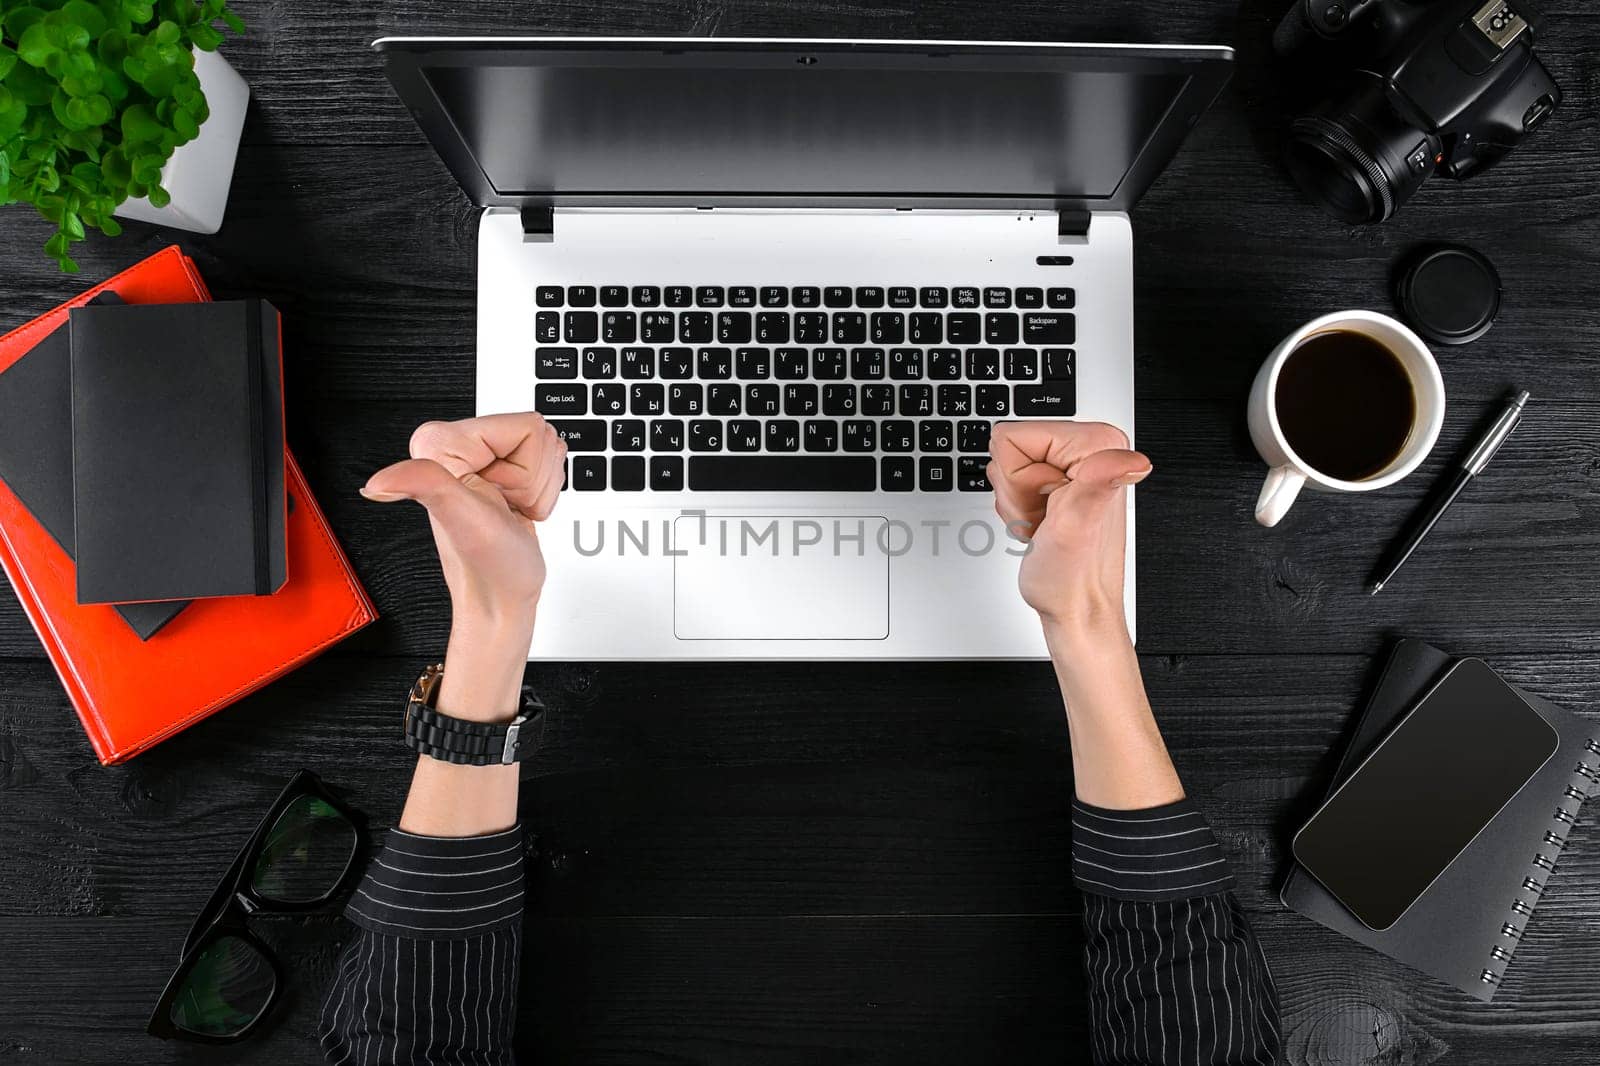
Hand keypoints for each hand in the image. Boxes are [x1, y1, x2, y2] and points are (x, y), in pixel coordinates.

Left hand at [361, 413, 566, 633]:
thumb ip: (423, 485)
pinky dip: (543, 492)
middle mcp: (457, 445)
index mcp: (441, 443)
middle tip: (506, 505)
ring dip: (539, 487)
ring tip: (510, 509)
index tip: (500, 494)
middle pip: (537, 435)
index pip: (526, 427)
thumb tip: (376, 483)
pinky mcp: (501, 470)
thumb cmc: (487, 566)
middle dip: (534, 478)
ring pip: (546, 448)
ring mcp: (482, 458)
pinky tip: (518, 508)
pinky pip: (547, 462)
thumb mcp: (460, 520)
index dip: (526, 469)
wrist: (500, 596)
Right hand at [987, 421, 1150, 641]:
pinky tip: (1040, 524)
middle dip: (1016, 490)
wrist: (1076, 607)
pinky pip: (1013, 481)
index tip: (1042, 504)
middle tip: (1043, 518)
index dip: (1016, 478)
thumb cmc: (1073, 577)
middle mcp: (1091, 449)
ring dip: (1017, 502)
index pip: (1012, 436)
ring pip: (1008, 466)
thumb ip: (1099, 483)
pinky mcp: (1059, 481)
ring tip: (1044, 523)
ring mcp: (1073, 465)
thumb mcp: (1078, 527)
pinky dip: (1019, 508)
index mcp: (1098, 444)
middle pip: (1009, 449)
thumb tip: (1136, 462)